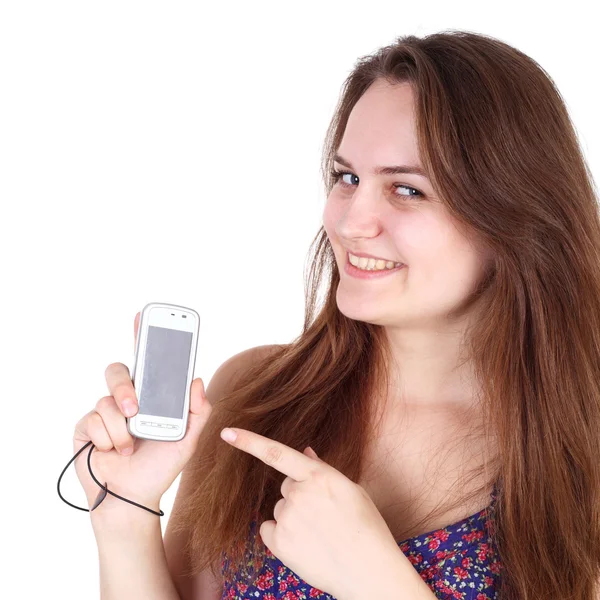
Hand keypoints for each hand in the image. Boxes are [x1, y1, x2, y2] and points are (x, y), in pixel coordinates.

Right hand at [72, 311, 212, 513]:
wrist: (133, 497)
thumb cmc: (161, 467)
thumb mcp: (189, 439)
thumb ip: (199, 411)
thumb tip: (197, 380)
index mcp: (151, 396)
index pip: (146, 360)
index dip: (142, 337)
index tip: (142, 315)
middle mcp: (126, 399)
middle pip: (118, 371)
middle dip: (126, 388)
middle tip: (137, 410)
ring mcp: (104, 412)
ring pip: (108, 399)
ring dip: (122, 427)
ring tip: (130, 445)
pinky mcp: (86, 426)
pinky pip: (95, 419)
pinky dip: (109, 438)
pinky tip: (113, 452)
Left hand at [219, 427, 403, 598]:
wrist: (368, 571)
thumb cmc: (366, 527)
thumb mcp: (351, 489)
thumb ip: (322, 470)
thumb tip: (304, 452)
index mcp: (318, 476)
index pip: (277, 453)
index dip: (249, 441)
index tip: (226, 432)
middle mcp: (299, 494)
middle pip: (287, 486)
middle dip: (300, 495)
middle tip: (324, 515)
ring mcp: (287, 519)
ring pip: (281, 509)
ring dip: (294, 517)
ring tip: (321, 534)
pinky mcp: (280, 543)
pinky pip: (270, 529)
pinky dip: (282, 536)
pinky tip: (305, 545)